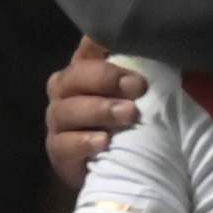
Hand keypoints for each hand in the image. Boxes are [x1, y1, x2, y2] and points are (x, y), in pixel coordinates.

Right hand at [45, 38, 146, 186]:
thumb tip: (155, 43)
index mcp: (85, 70)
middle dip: (105, 78)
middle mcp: (65, 91)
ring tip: (128, 115)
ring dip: (99, 110)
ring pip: (67, 109)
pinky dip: (84, 141)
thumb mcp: (142, 94)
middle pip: (74, 76)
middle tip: (137, 87)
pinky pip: (64, 143)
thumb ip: (144, 69)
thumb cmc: (133, 123)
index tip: (125, 46)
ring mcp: (58, 122)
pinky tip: (105, 141)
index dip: (101, 43)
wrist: (121, 169)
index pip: (87, 48)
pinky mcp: (58, 151)